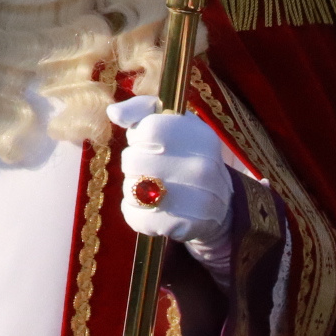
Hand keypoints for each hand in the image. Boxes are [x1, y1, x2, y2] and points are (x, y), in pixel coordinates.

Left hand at [108, 97, 232, 246]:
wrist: (221, 204)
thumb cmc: (187, 154)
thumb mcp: (174, 122)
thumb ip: (142, 109)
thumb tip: (113, 112)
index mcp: (199, 135)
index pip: (148, 129)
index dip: (139, 137)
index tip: (149, 143)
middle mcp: (201, 166)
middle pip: (132, 160)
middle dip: (134, 164)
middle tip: (151, 168)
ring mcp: (195, 199)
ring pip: (130, 190)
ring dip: (133, 189)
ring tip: (153, 188)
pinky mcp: (183, 226)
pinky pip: (135, 217)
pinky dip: (135, 213)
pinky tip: (152, 208)